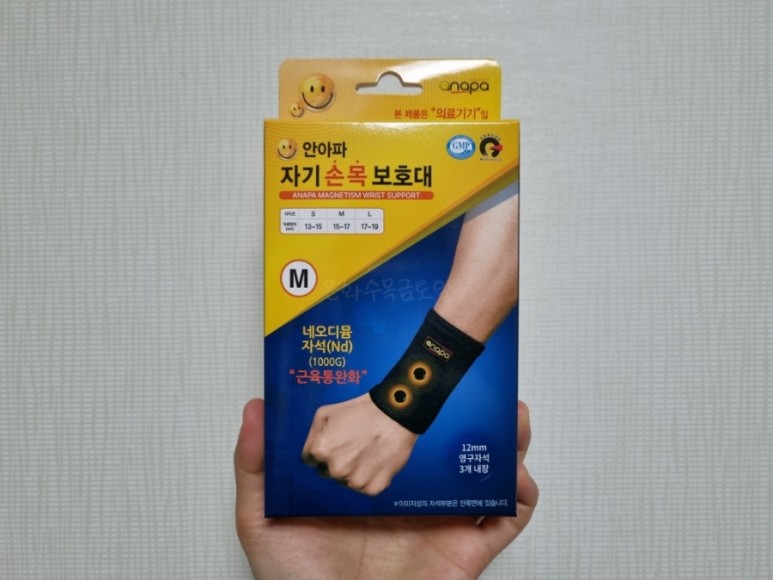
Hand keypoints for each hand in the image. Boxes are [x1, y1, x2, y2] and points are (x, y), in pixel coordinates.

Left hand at [235, 398, 538, 578]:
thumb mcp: (263, 521)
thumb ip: (256, 467)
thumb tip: (256, 410)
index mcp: (372, 484)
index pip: (401, 435)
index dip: (420, 403)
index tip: (428, 374)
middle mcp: (411, 500)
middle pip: (452, 449)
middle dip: (475, 416)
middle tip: (483, 390)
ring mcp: (440, 524)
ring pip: (484, 476)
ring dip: (507, 446)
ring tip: (511, 420)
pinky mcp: (464, 553)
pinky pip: (503, 523)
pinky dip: (520, 497)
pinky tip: (516, 477)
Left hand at [301, 393, 417, 495]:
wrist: (395, 414)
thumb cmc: (360, 410)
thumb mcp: (325, 413)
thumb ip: (312, 436)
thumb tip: (311, 454)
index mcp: (320, 450)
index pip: (311, 460)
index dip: (324, 449)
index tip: (337, 441)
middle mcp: (335, 469)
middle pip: (328, 472)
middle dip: (337, 460)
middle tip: (354, 445)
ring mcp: (354, 481)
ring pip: (346, 481)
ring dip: (353, 471)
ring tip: (367, 451)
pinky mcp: (373, 488)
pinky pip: (365, 488)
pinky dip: (370, 477)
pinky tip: (376, 461)